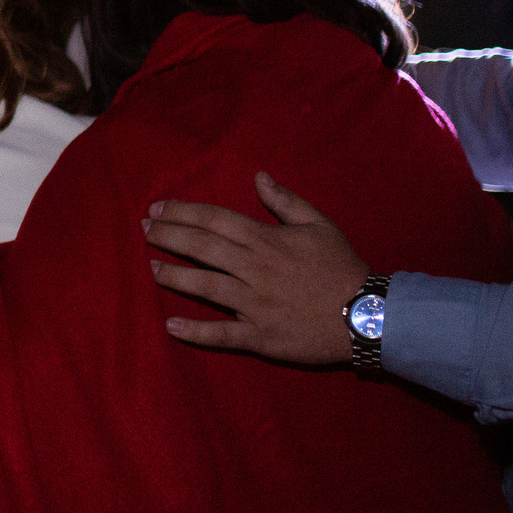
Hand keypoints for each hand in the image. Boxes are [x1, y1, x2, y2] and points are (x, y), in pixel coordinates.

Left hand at [142, 172, 370, 364]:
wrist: (368, 316)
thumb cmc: (341, 268)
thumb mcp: (319, 225)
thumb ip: (286, 201)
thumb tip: (258, 176)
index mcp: (266, 240)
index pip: (214, 220)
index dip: (182, 212)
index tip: (158, 209)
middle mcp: (254, 269)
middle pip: (201, 248)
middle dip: (168, 236)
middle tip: (144, 230)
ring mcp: (254, 304)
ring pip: (204, 287)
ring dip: (174, 277)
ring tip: (151, 269)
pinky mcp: (259, 336)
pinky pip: (221, 334)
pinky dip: (194, 331)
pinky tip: (170, 326)